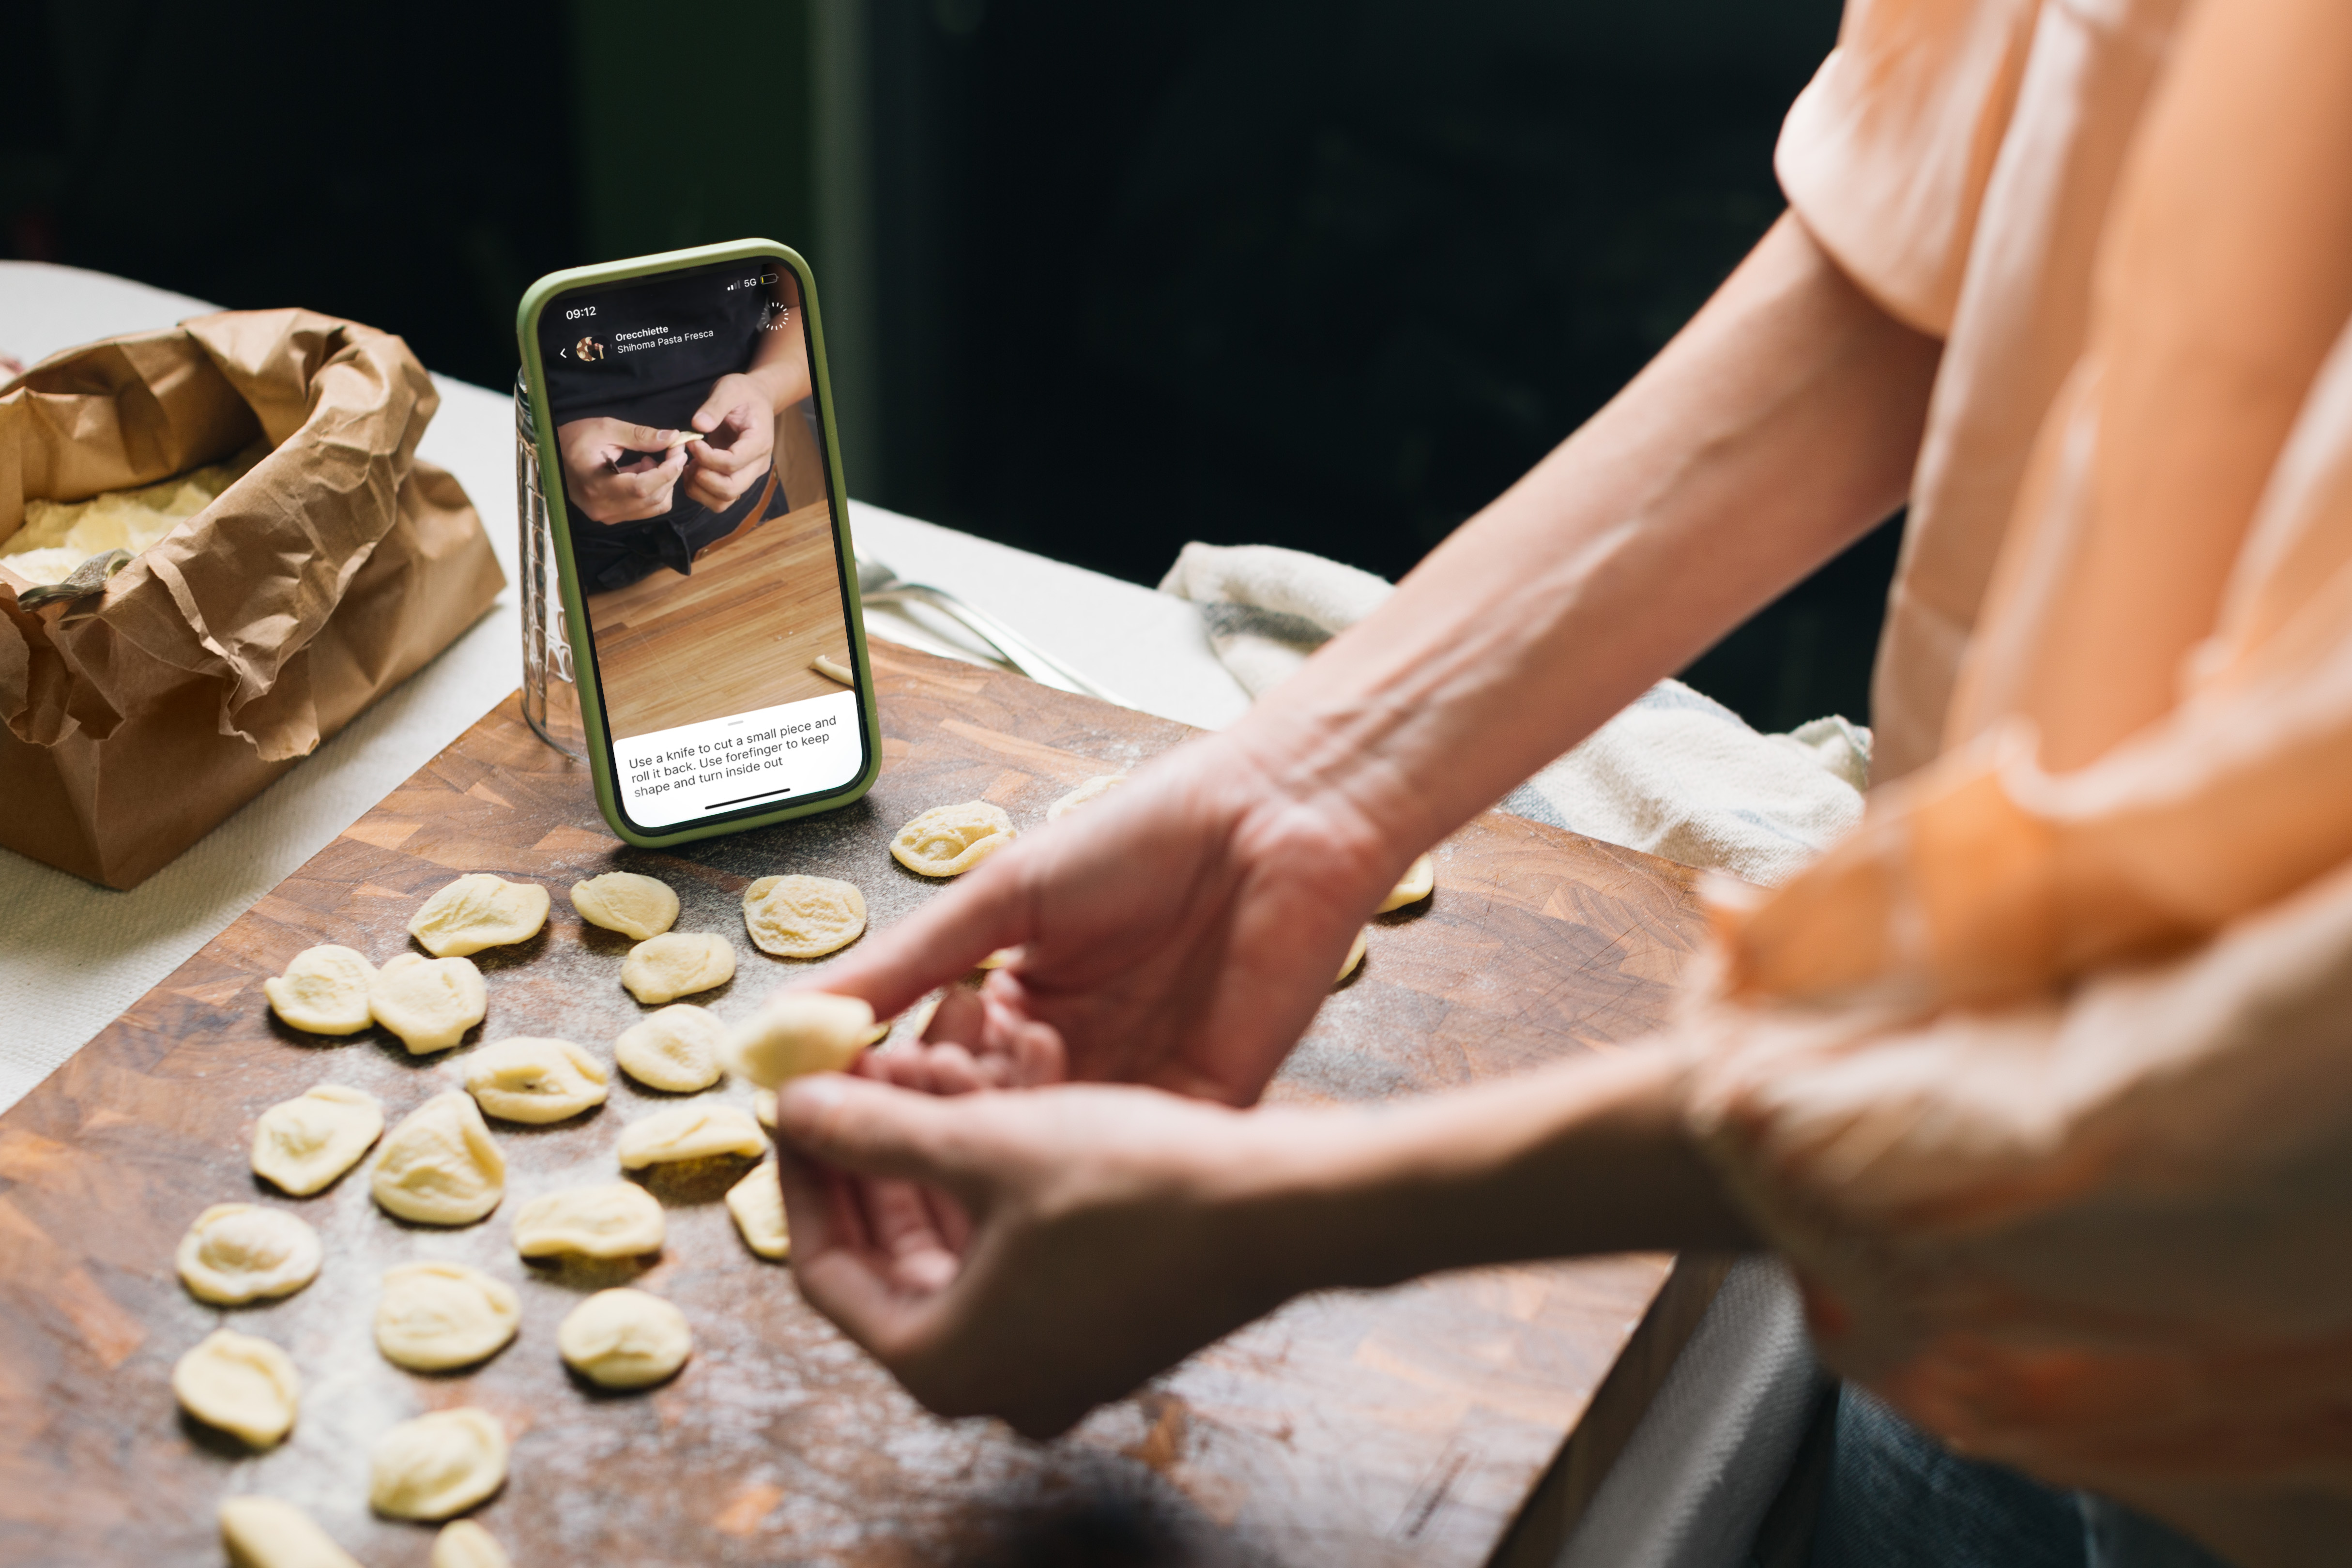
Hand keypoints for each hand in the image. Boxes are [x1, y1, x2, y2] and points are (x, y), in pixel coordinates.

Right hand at [554, 417, 688, 523]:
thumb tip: (672, 437)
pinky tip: (644, 471)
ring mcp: (606, 515)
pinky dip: (653, 491)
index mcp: (596, 484)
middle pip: (652, 498)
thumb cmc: (575, 439)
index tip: (679, 451)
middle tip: (674, 451)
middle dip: (670, 474)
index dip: (667, 471)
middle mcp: (602, 507)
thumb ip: (641, 436)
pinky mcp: (610, 516)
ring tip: (652, 460)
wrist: (553, 455)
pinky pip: (644, 509)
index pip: (643, 487)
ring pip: (652, 507)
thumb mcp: (606, 429)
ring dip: (663, 483)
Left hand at [680, 372, 776, 511]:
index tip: (692, 442)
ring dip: (700, 489)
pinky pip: (719, 498)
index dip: (707, 457)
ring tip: (689, 467)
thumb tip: (698, 425)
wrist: (755, 399)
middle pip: (730, 490)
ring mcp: (748, 475)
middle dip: (703, 478)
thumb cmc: (743, 393)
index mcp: (759, 442)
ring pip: (724, 500)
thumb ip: (714, 406)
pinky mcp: (737, 479)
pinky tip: (692, 470)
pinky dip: (700, 490)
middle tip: (689, 460)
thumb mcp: (729, 389)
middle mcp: (757, 465)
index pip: (732, 463)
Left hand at [775, 1072, 1298, 1437]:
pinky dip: (989, 1186)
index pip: (825, 1271)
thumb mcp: (987, 1145)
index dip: (802, 1176)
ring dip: (928, 1163)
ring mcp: (1053, 1362)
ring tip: (914, 1073)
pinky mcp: (1101, 1327)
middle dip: (867, 1162)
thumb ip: (873, 1132)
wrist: (1285, 1211)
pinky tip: (986, 1106)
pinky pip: (1012, 1256)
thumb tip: (790, 1107)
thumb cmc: (1137, 1187)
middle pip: (888, 1263)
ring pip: (954, 1252)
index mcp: (945, 1363)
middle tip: (849, 1081)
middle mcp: (994, 1383)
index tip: (796, 1103)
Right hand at [815, 731, 1404, 1105]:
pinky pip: (1125, 1148)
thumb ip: (903, 963)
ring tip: (962, 1093)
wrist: (1274, 815)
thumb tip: (790, 1022)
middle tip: (903, 1094)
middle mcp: (1079, 1055)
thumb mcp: (999, 899)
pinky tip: (1034, 1115)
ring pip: (1049, 1145)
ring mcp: (1139, 1085)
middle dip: (936, 1114)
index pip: (938, 1071)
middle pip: (988, 1122)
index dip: (888, 1085)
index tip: (833, 1090)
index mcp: (1027, 1003)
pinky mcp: (1203, 1103)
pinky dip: (1072, 1139)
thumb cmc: (1144, 835)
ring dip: (999, 1127)